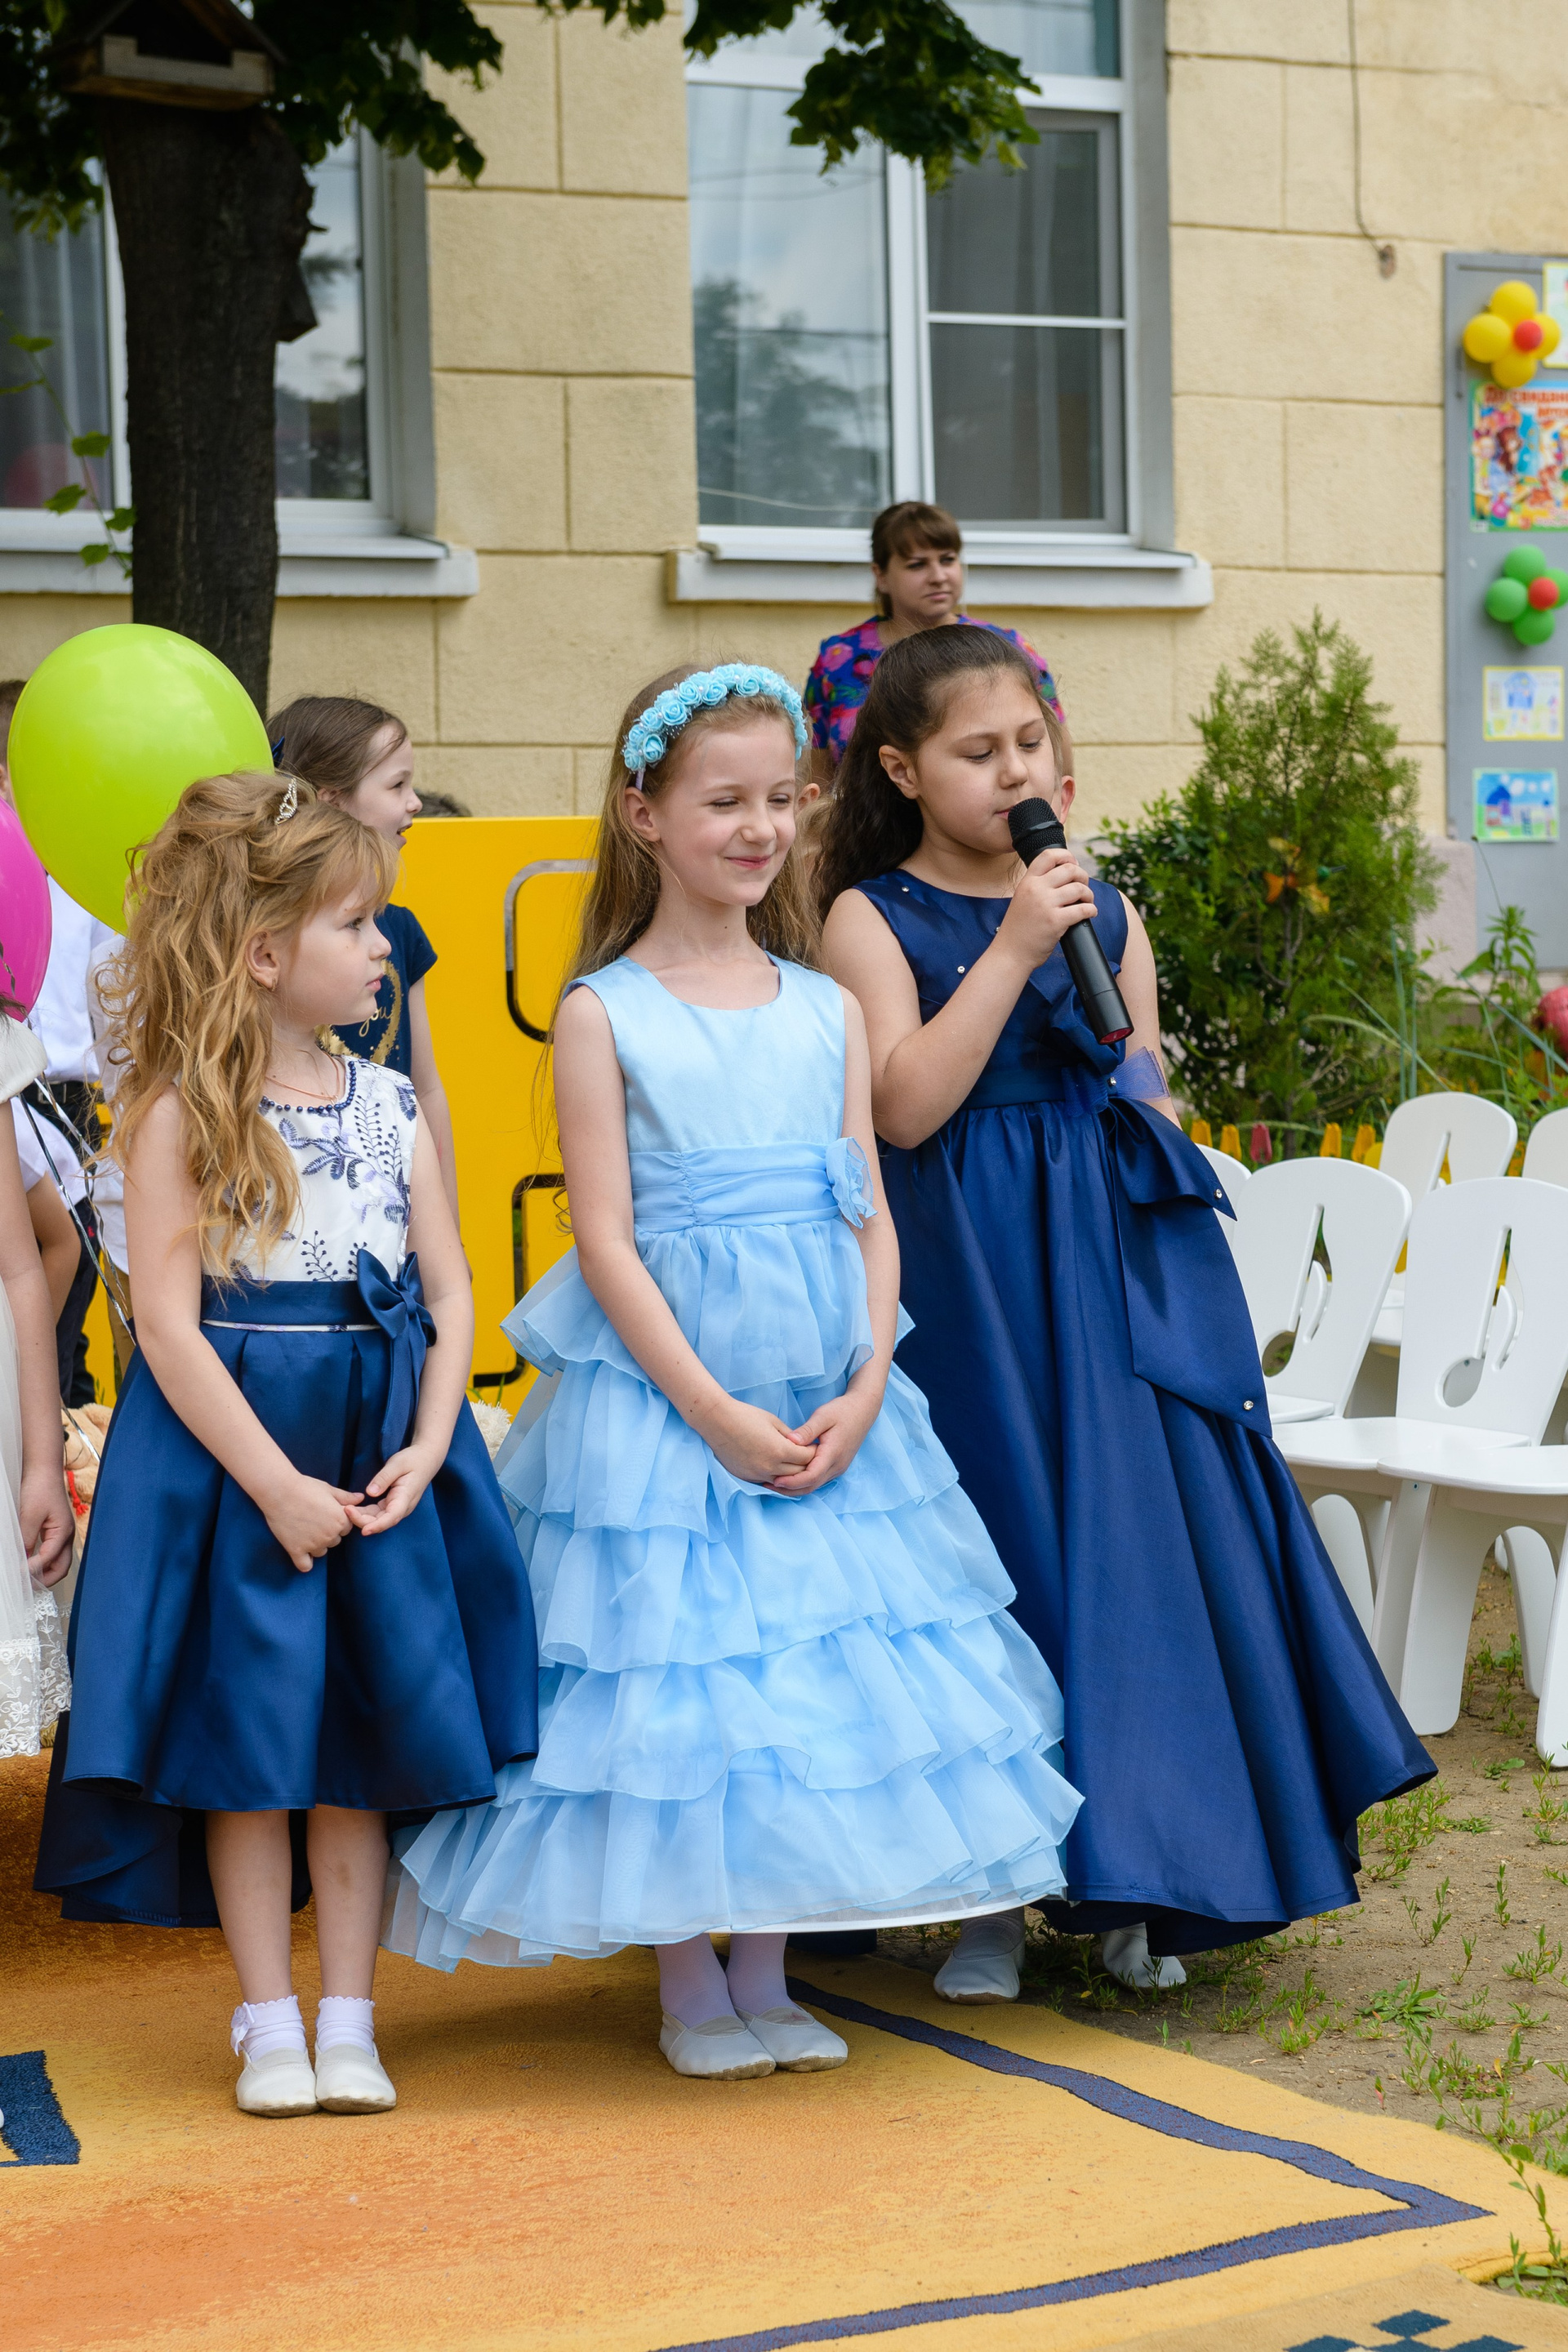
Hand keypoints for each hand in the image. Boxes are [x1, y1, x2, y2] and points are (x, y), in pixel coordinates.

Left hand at [20, 1464, 73, 1587]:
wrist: (43, 1470)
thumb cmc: (39, 1488)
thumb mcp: (29, 1514)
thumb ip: (26, 1539)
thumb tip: (21, 1561)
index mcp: (64, 1532)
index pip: (49, 1559)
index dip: (33, 1570)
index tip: (17, 1576)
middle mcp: (66, 1536)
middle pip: (61, 1568)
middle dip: (45, 1580)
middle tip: (25, 1587)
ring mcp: (62, 1535)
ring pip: (57, 1563)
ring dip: (44, 1573)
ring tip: (26, 1579)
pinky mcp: (55, 1532)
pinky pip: (51, 1554)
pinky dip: (41, 1563)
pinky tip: (29, 1564)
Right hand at [261, 1472, 362, 1572]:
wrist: (280, 1490)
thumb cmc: (305, 1487)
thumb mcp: (329, 1489)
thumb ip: (346, 1497)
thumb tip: (361, 1498)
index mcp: (340, 1520)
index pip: (346, 1529)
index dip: (336, 1522)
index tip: (324, 1514)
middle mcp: (330, 1535)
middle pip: (334, 1541)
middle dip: (327, 1533)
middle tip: (312, 1520)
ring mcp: (313, 1544)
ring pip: (321, 1552)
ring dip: (315, 1545)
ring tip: (303, 1530)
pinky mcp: (296, 1550)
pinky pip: (305, 1566)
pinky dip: (304, 1562)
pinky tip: (300, 1552)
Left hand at [346, 1443, 440, 1537]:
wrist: (426, 1459)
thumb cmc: (413, 1460)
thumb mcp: (398, 1464)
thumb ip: (384, 1478)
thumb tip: (369, 1493)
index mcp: (406, 1497)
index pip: (392, 1517)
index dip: (377, 1526)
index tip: (363, 1531)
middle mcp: (402, 1507)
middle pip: (382, 1521)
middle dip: (362, 1520)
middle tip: (345, 1509)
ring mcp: (397, 1507)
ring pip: (378, 1519)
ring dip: (362, 1518)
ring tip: (345, 1509)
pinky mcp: (392, 1505)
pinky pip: (377, 1513)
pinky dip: (365, 1513)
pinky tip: (352, 1508)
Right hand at [698, 1396, 816, 1487]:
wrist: (717, 1421)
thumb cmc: (745, 1416)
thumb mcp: (774, 1422)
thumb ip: (790, 1436)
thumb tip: (800, 1445)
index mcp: (780, 1450)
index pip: (807, 1458)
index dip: (814, 1451)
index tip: (815, 1446)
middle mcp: (770, 1467)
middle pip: (799, 1473)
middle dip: (807, 1465)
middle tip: (809, 1457)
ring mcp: (757, 1474)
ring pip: (784, 1481)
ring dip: (792, 1474)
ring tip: (794, 1463)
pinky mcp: (747, 1478)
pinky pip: (768, 1481)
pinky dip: (776, 1476)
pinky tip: (777, 1468)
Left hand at [770, 1385, 880, 1495]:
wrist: (863, 1409)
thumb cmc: (843, 1410)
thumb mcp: (824, 1415)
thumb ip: (808, 1430)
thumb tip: (790, 1441)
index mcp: (833, 1454)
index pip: (811, 1476)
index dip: (791, 1481)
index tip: (774, 1480)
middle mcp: (837, 1465)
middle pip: (811, 1486)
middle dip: (789, 1489)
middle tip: (767, 1484)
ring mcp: (839, 1467)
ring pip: (815, 1485)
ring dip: (795, 1487)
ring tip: (774, 1483)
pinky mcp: (837, 1466)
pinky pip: (818, 1479)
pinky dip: (803, 1482)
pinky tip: (789, 1476)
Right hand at [994, 845, 1095, 969]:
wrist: (1010, 953)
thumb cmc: (1018, 930)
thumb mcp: (1021, 899)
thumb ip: (1037, 887)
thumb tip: (1065, 877)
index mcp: (1027, 882)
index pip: (1049, 855)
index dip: (1066, 856)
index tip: (1074, 864)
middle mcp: (1036, 889)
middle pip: (1069, 869)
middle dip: (1083, 876)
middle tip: (1083, 887)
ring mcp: (1046, 905)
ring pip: (1079, 889)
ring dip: (1088, 894)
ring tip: (1087, 901)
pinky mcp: (1056, 921)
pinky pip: (1083, 909)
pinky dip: (1091, 910)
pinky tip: (1090, 913)